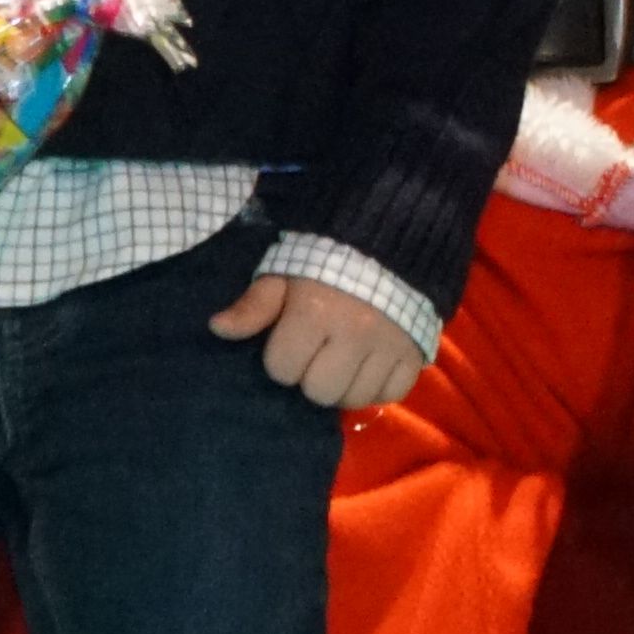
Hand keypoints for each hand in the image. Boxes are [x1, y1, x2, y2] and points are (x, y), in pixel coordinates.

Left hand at [213, 270, 427, 410]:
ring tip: (343, 361)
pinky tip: (370, 366)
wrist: (391, 235)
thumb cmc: (325, 256)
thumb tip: (217, 328)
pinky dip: (378, 386)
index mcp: (314, 313)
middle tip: (318, 353)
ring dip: (344, 385)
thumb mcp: (284, 273)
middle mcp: (353, 335)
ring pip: (355, 398)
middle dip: (311, 376)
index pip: (282, 369)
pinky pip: (392, 394)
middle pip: (319, 391)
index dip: (281, 357)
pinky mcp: (416, 354)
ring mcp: (389, 347)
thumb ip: (254, 305)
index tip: (292, 338)